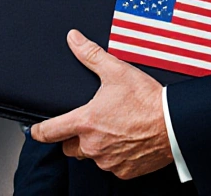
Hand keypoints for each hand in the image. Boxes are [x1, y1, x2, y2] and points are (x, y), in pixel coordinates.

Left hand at [30, 29, 173, 179]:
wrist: (174, 123)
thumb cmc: (146, 99)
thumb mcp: (116, 71)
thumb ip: (90, 55)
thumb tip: (73, 39)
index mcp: (85, 122)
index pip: (49, 132)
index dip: (39, 131)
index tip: (36, 130)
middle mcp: (93, 145)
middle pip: (69, 147)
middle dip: (74, 137)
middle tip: (90, 124)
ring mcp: (108, 161)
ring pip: (92, 157)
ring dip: (97, 147)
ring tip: (114, 130)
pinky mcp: (124, 171)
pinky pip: (112, 166)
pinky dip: (116, 157)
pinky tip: (127, 142)